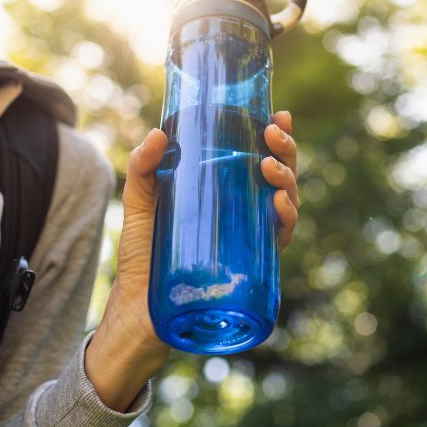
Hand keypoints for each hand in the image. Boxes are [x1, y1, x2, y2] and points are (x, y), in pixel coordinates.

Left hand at [84, 111, 300, 410]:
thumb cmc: (143, 258)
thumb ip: (142, 169)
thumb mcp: (140, 205)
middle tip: (272, 134)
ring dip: (287, 180)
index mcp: (228, 195)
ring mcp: (251, 240)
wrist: (139, 311)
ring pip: (287, 203)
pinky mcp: (251, 266)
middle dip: (286, 151)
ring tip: (269, 165)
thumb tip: (158, 133)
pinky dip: (285, 220)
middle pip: (280, 178)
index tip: (278, 114)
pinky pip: (279, 240)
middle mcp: (246, 216)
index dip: (277, 138)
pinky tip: (279, 204)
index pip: (260, 160)